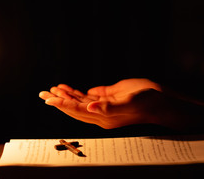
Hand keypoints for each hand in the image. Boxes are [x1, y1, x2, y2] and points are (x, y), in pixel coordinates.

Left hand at [39, 79, 162, 128]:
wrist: (160, 101)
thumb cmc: (148, 103)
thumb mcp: (130, 103)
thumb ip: (109, 106)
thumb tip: (89, 106)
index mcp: (104, 116)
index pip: (77, 110)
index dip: (62, 104)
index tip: (48, 99)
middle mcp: (100, 113)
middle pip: (74, 107)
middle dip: (58, 100)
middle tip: (43, 93)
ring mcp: (103, 106)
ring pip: (79, 102)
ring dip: (65, 95)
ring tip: (52, 89)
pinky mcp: (107, 98)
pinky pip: (88, 96)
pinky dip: (77, 92)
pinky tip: (69, 89)